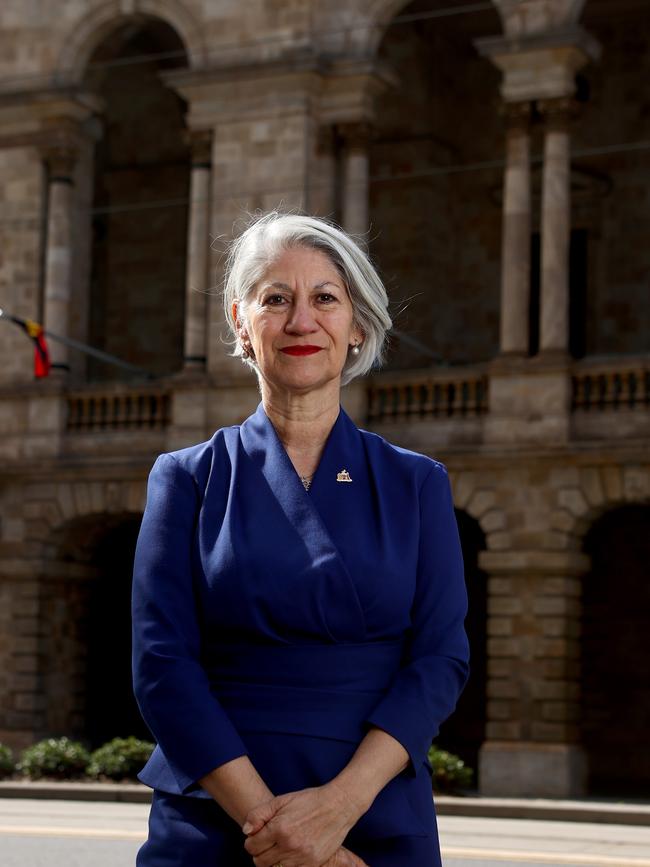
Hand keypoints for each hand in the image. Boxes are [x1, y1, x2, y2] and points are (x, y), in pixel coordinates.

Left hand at [242, 782, 364, 866]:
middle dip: (259, 852)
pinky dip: (287, 864)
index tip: (257, 836)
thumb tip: (246, 831)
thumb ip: (259, 814)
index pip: (251, 846)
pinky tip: (290, 852)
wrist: (338, 806)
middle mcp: (289, 846)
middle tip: (266, 843)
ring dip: (272, 860)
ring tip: (279, 847)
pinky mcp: (313, 864)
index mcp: (280, 828)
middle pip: (260, 862)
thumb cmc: (309, 801)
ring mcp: (302, 857)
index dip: (251, 841)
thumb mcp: (282, 800)